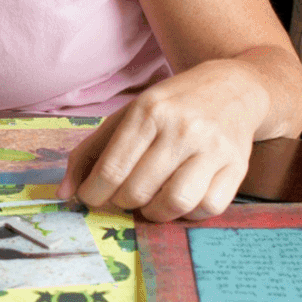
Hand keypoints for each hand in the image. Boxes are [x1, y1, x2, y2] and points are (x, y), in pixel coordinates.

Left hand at [58, 59, 266, 221]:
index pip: (111, 169)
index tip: (91, 198)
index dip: (93, 194)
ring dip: (153, 213)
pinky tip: (181, 198)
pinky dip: (188, 214)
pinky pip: (207, 208)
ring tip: (149, 202)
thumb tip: (64, 194)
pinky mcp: (237, 165)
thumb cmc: (171, 106)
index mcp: (149, 111)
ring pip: (173, 204)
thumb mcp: (126, 117)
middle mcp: (182, 128)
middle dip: (121, 203)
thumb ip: (90, 153)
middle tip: (123, 196)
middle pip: (138, 191)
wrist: (234, 87)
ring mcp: (213, 148)